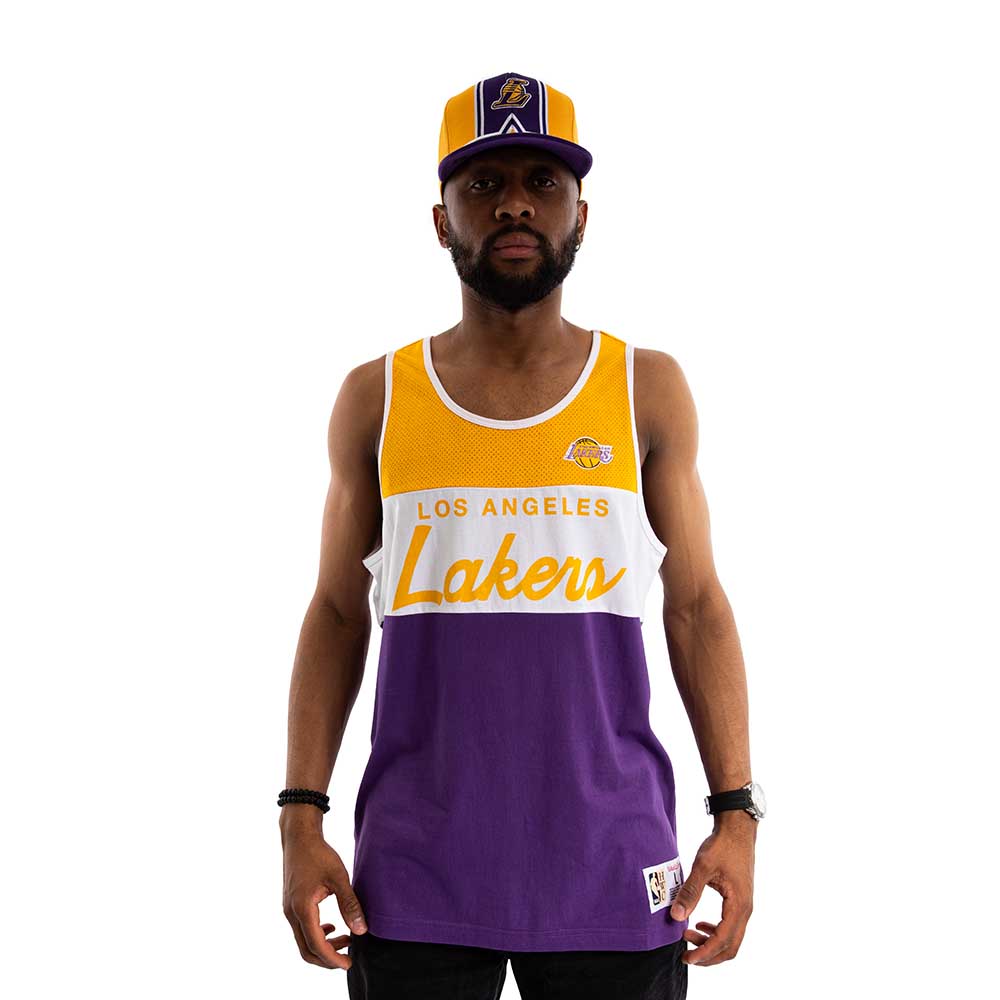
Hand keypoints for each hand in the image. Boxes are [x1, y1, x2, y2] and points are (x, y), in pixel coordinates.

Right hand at [281, 829, 367, 969]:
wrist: (298, 837)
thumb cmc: (318, 853)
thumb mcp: (338, 877)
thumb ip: (350, 904)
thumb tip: (362, 930)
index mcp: (302, 908)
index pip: (315, 945)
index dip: (332, 958)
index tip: (349, 963)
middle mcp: (291, 913)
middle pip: (306, 950)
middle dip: (327, 958)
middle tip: (348, 957)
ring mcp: (289, 909)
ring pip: (303, 941)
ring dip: (323, 946)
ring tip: (347, 939)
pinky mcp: (291, 905)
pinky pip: (302, 929)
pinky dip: (317, 935)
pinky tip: (333, 927)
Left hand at [669, 812, 755, 965]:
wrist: (738, 828)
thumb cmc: (722, 845)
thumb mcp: (703, 867)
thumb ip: (690, 892)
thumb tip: (676, 916)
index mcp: (739, 905)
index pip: (723, 940)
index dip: (704, 952)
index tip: (687, 957)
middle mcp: (746, 910)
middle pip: (730, 947)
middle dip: (708, 955)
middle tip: (686, 954)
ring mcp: (745, 906)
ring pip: (732, 938)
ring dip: (711, 943)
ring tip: (689, 935)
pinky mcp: (740, 900)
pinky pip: (731, 926)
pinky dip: (716, 932)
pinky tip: (701, 924)